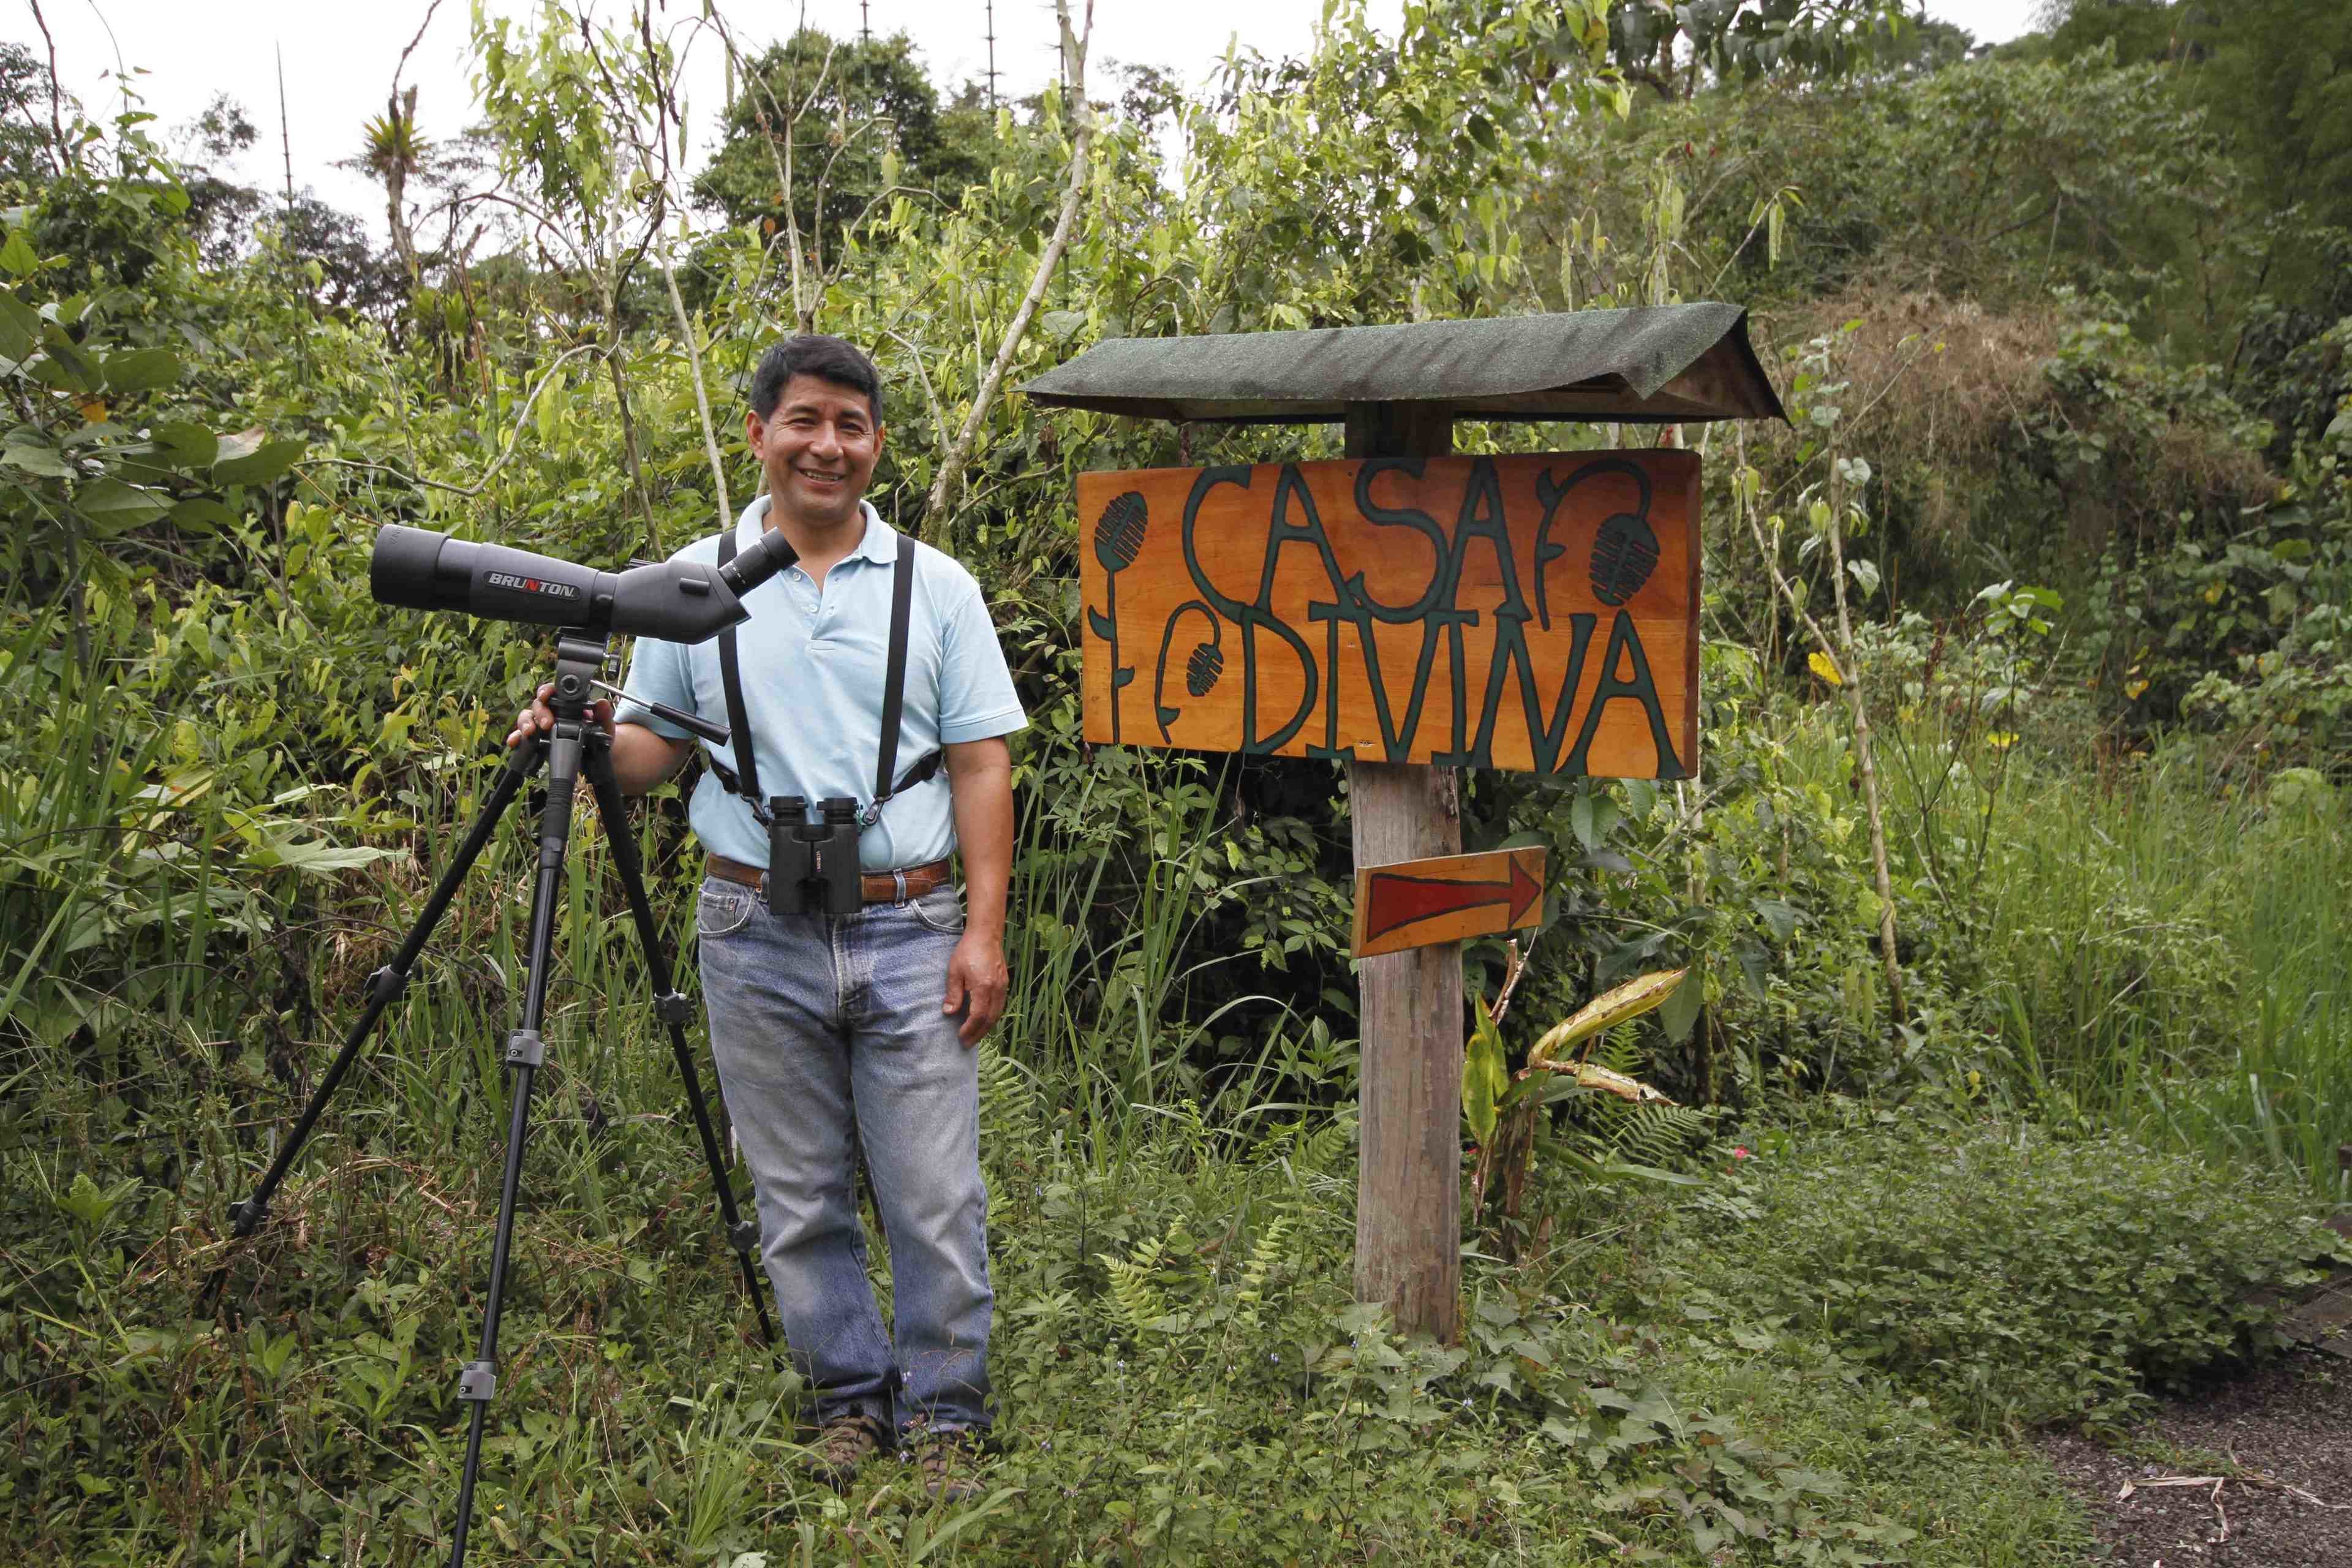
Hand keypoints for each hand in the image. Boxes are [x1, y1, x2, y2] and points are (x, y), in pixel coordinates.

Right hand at [504, 682, 614, 748]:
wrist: (594, 758)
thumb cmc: (597, 737)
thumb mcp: (604, 727)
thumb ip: (603, 716)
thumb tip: (602, 703)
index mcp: (566, 704)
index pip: (553, 691)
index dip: (547, 690)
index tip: (546, 695)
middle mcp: (551, 711)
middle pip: (538, 704)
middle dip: (539, 712)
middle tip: (546, 724)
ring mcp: (542, 725)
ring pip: (527, 717)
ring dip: (525, 723)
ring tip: (530, 733)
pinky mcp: (536, 740)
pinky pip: (522, 736)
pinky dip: (516, 738)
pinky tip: (514, 742)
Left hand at [942, 930, 1007, 1046]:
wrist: (986, 934)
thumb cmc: (968, 950)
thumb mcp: (955, 971)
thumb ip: (953, 993)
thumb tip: (949, 1012)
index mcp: (983, 987)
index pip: (978, 1016)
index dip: (970, 1029)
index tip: (960, 1036)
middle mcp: (997, 989)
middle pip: (990, 1019)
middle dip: (978, 1033)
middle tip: (967, 1043)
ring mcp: (1003, 987)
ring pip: (997, 1014)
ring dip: (986, 1027)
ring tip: (975, 1035)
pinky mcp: (1004, 983)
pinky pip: (1000, 1006)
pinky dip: (992, 1017)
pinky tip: (983, 1020)